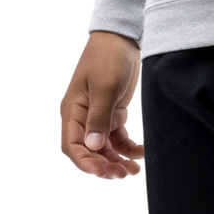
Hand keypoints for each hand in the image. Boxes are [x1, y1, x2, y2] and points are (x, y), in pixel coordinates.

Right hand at [57, 31, 145, 180]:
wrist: (122, 37)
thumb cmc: (107, 57)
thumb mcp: (104, 86)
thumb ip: (99, 117)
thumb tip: (93, 146)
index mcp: (71, 111)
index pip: (71, 146)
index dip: (84, 164)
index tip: (101, 175)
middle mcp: (81, 118)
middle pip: (88, 152)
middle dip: (103, 167)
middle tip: (122, 175)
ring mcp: (98, 117)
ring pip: (104, 149)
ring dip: (116, 162)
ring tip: (133, 171)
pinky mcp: (114, 115)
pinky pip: (118, 139)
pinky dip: (129, 149)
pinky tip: (142, 154)